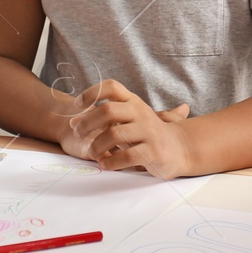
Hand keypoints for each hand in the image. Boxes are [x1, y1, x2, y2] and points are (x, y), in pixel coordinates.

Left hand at [67, 80, 193, 177]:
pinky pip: (127, 156)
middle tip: (78, 134)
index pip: (111, 87)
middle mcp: (141, 113)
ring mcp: (148, 132)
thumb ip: (101, 119)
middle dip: (87, 123)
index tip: (77, 105)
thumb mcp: (126, 121)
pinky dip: (111, 162)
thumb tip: (72, 121)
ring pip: (114, 135)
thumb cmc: (145, 133)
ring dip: (97, 146)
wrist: (179, 149)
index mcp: (133, 101)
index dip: (91, 93)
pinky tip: (104, 165)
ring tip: (92, 153)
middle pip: (108, 111)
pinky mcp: (153, 152)